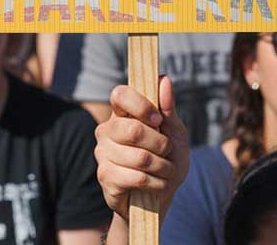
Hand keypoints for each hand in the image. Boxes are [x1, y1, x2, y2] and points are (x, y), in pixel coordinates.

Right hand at [94, 76, 188, 221]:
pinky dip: (156, 182)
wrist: (160, 197)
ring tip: (166, 170)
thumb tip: (164, 79)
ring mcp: (102, 153)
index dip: (141, 105)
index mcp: (121, 112)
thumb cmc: (167, 158)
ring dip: (162, 166)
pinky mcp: (105, 177)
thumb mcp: (174, 131)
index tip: (159, 120)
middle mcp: (107, 129)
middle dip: (160, 144)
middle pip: (133, 129)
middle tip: (168, 151)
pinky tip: (157, 184)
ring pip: (139, 157)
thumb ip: (168, 108)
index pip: (120, 94)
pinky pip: (136, 177)